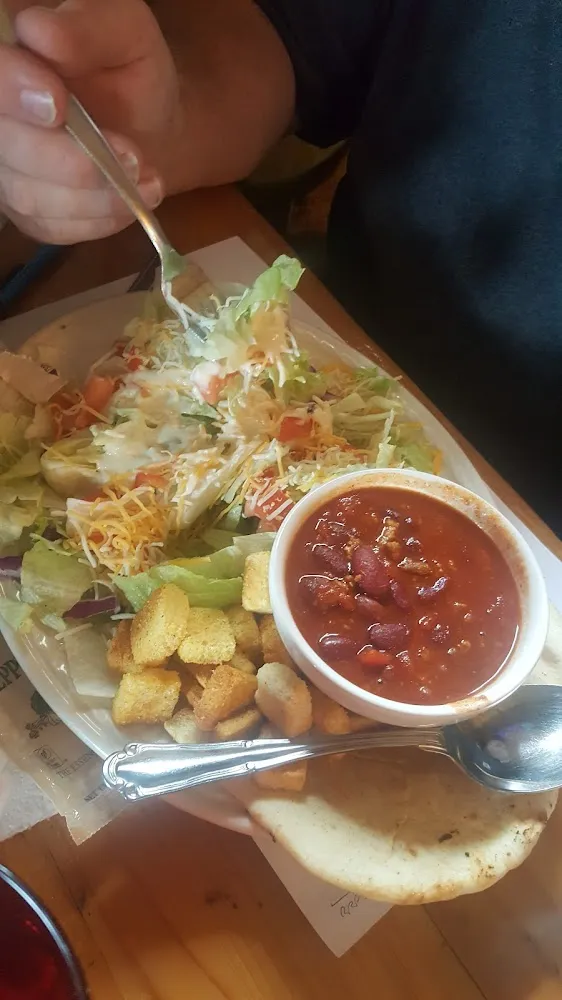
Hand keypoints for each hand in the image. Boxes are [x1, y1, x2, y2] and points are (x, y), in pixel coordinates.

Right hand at [0, 0, 180, 243]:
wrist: (149, 122)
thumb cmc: (129, 69)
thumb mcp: (123, 33)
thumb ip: (86, 29)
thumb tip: (40, 32)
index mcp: (8, 59)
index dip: (10, 92)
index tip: (57, 104)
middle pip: (6, 146)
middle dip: (70, 160)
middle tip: (130, 156)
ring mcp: (9, 168)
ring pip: (29, 195)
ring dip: (94, 197)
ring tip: (147, 179)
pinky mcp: (30, 211)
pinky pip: (53, 226)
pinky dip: (98, 219)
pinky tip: (133, 200)